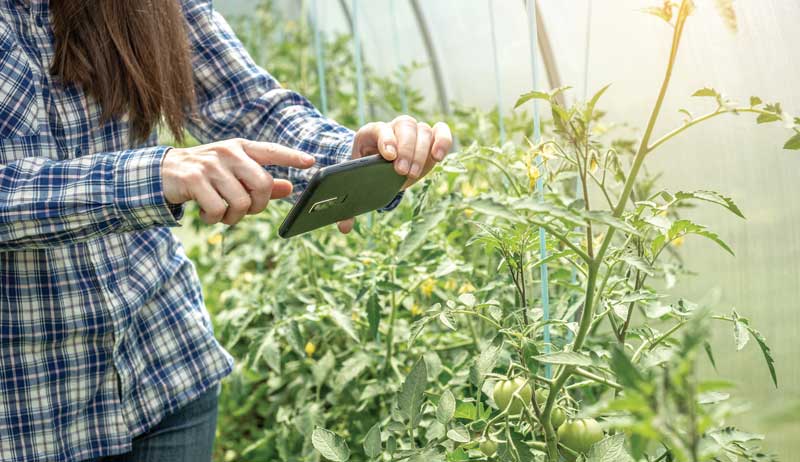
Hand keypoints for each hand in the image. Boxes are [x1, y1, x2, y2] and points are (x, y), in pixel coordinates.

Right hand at [162, 138, 314, 224]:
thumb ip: (261, 182)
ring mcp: (210, 164)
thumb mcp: (233, 174)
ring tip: (220, 213)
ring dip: (232, 217)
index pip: (271, 150)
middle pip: (261, 184)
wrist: (162, 173)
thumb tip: (290, 188)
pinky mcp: (194, 178)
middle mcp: (228, 152)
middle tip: (243, 211)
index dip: (292, 156)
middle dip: (257, 206)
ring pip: (240, 202)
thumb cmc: (205, 175)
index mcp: (240, 148)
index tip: (312, 162)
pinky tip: (205, 214)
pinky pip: (218, 209)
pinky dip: (214, 219)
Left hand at [337, 116, 452, 232]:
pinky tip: (438, 157)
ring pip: (422, 130)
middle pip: (404, 127)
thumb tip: (345, 228)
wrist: (379, 166)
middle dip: (405, 150)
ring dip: (420, 153)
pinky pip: (440, 131)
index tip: (388, 156)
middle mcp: (393, 128)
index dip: (385, 140)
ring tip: (413, 174)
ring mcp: (413, 131)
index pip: (380, 129)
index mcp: (370, 134)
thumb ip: (350, 205)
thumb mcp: (356, 185)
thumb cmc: (367, 175)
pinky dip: (443, 141)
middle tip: (401, 172)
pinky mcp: (430, 137)